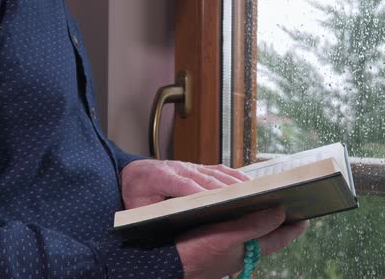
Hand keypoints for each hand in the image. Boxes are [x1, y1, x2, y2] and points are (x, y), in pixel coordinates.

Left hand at [120, 159, 249, 209]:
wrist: (132, 173)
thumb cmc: (135, 194)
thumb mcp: (138, 207)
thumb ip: (154, 212)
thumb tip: (173, 219)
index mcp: (160, 176)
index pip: (183, 185)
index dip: (200, 193)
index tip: (215, 202)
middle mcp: (177, 168)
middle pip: (204, 179)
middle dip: (224, 189)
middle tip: (244, 199)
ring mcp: (188, 166)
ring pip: (214, 173)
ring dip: (233, 183)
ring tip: (252, 193)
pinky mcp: (196, 167)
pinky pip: (218, 170)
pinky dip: (233, 176)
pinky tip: (247, 184)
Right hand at [176, 207, 308, 278]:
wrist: (166, 265)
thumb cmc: (196, 253)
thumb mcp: (227, 236)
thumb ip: (255, 225)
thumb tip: (280, 212)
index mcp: (249, 249)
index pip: (280, 238)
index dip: (294, 227)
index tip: (306, 216)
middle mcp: (241, 251)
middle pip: (267, 236)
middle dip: (278, 222)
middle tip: (287, 207)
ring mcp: (226, 251)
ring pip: (249, 235)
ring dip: (258, 221)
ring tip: (263, 207)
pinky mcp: (212, 247)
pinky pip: (232, 233)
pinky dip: (238, 222)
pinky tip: (231, 214)